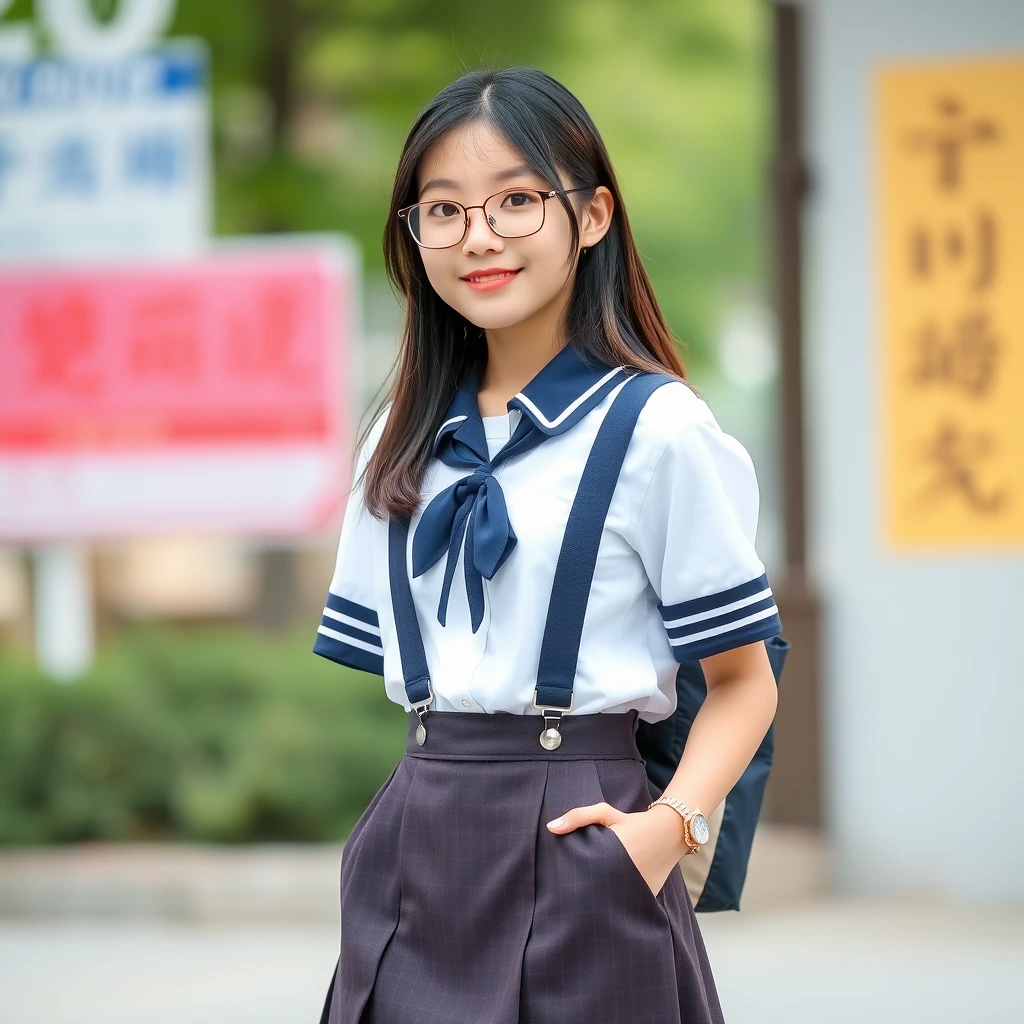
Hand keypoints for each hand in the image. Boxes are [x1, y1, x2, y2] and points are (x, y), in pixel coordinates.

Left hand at [546, 801, 689, 896]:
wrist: (670, 831)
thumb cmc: (633, 822)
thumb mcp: (605, 812)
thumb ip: (578, 817)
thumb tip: (550, 827)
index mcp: (611, 856)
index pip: (583, 875)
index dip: (569, 880)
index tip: (559, 882)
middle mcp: (625, 877)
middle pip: (595, 893)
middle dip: (582, 894)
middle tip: (568, 897)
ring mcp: (637, 891)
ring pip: (611, 904)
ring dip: (600, 903)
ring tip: (585, 906)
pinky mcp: (648, 898)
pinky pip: (629, 907)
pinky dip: (619, 906)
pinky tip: (608, 907)